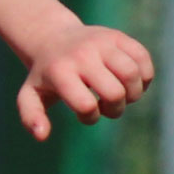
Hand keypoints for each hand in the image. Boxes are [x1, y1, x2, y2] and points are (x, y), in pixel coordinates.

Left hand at [17, 22, 154, 140]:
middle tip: (106, 106)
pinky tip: (130, 82)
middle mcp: (82, 55)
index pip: (86, 105)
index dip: (91, 117)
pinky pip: (143, 58)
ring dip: (133, 94)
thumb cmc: (45, 75)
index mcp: (60, 72)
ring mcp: (102, 43)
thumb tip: (42, 136)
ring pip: (132, 74)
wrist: (53, 38)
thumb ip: (31, 117)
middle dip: (115, 109)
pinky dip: (144, 77)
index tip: (84, 112)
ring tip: (122, 95)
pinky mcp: (119, 36)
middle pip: (115, 93)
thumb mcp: (30, 95)